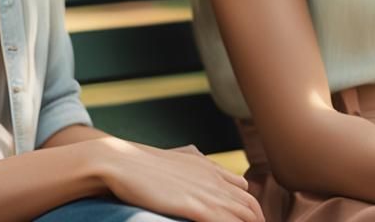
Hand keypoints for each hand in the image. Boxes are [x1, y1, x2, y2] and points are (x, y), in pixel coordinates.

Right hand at [90, 136, 263, 221]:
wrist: (122, 161)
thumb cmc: (142, 163)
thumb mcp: (176, 159)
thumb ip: (197, 164)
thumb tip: (204, 164)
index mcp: (209, 168)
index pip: (245, 192)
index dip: (252, 210)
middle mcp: (213, 179)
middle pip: (250, 206)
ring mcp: (206, 192)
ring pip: (244, 215)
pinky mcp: (194, 206)